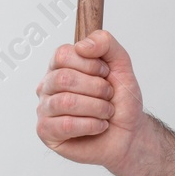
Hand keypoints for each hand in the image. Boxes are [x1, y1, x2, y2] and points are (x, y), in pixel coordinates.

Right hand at [35, 29, 146, 170]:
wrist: (129, 132)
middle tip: (109, 96)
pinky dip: (92, 125)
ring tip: (106, 112)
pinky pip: (66, 125)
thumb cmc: (121, 100)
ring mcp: (44, 109)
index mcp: (60, 66)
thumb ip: (105, 43)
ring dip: (97, 108)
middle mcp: (48, 85)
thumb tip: (82, 46)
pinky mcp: (46, 132)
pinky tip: (99, 126)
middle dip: (97, 88)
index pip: (63, 54)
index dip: (91, 64)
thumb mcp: (121, 65)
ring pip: (66, 102)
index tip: (106, 74)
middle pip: (64, 78)